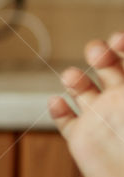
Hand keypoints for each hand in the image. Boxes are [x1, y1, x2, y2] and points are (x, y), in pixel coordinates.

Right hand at [49, 32, 123, 176]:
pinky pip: (64, 118)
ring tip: (74, 79)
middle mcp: (117, 100)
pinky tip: (58, 103)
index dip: (121, 45)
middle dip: (100, 53)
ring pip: (80, 86)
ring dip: (75, 78)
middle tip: (99, 51)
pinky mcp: (79, 137)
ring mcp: (97, 117)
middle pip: (105, 64)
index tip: (120, 39)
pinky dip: (58, 108)